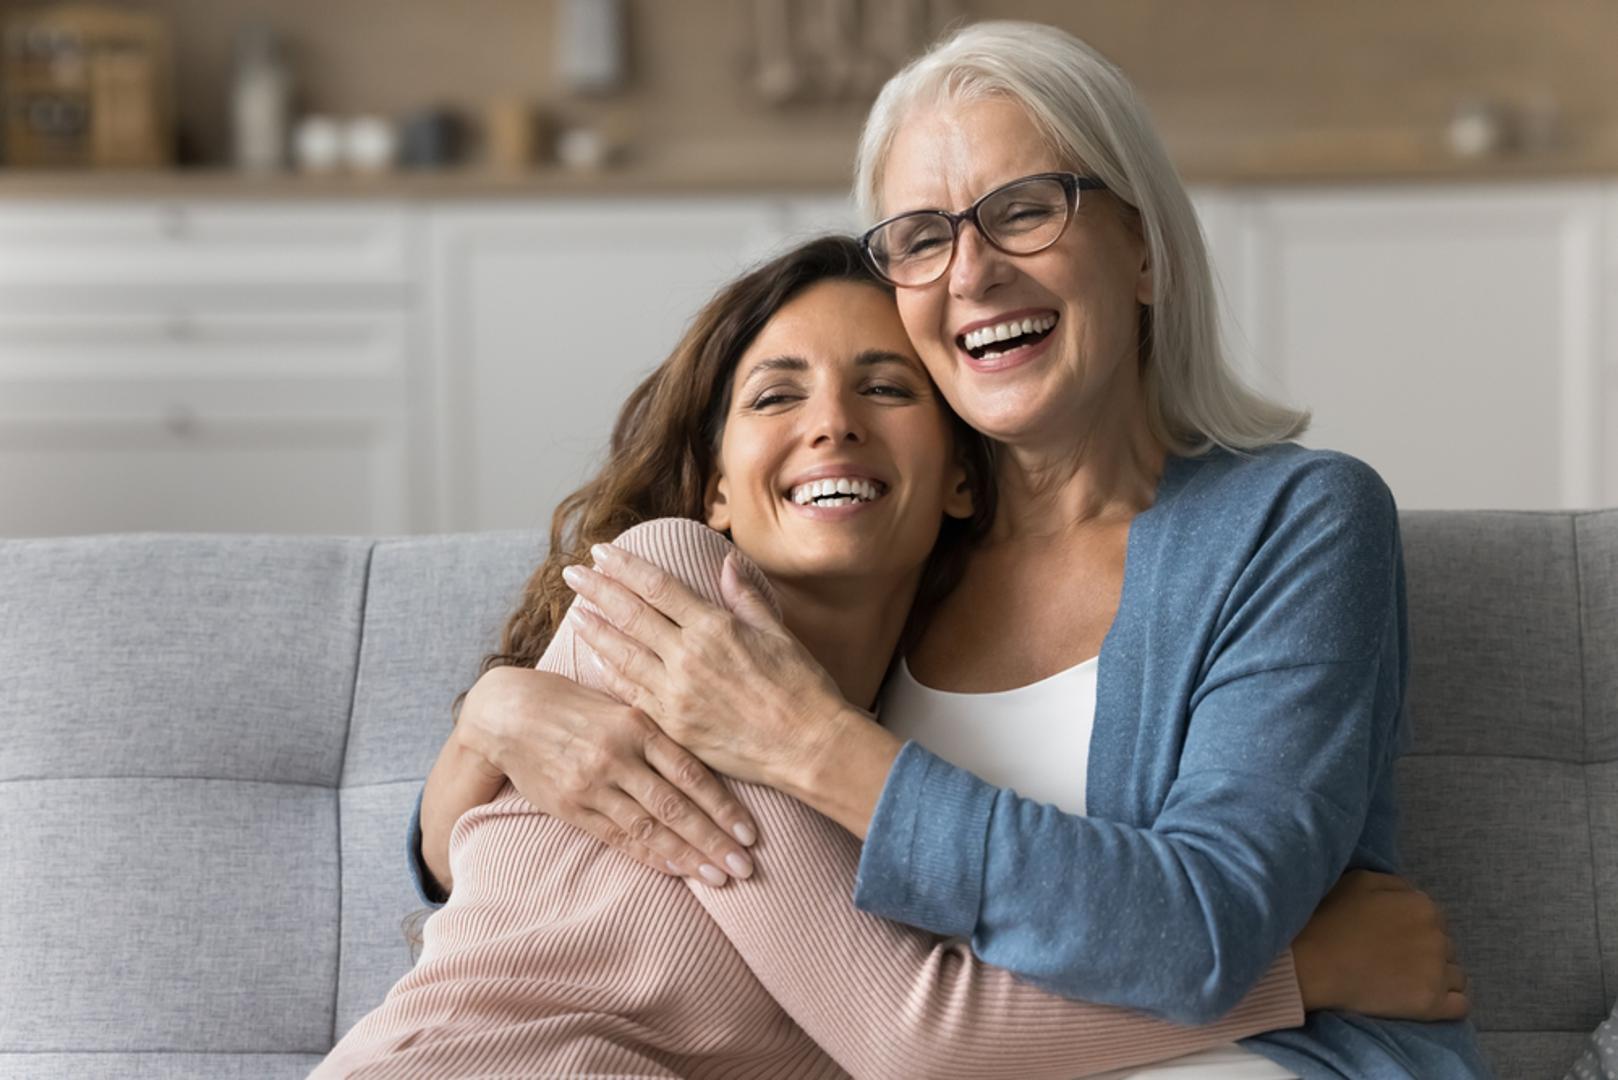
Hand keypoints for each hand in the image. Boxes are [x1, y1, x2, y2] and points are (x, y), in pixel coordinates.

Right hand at [458, 664, 759, 885]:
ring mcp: (593, 785)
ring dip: (688, 857)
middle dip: (714, 840)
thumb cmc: (575, 705)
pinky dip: (650, 856)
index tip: (751, 832)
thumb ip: (659, 732)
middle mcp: (617, 757)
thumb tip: (713, 751)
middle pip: (675, 806)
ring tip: (720, 877)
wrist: (508, 713)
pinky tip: (677, 871)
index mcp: (637, 725)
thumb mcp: (621, 704)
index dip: (723, 806)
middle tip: (746, 867)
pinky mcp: (571, 807)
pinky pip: (618, 837)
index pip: (690, 773)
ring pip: (649, 828)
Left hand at [562, 543, 853, 788]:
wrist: (810, 746)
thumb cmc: (802, 687)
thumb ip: (744, 598)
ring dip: (595, 630)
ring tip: (576, 611)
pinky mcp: (673, 726)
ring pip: (622, 654)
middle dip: (598, 589)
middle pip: (630, 614)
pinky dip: (609, 673)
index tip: (601, 552)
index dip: (625, 566)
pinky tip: (594, 658)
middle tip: (571, 572)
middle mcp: (688, 657)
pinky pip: (631, 694)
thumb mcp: (778, 633)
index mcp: (715, 627)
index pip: (657, 587)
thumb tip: (726, 565)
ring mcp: (676, 694)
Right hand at [1291, 869, 1468, 1020]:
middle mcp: (1437, 937)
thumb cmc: (1330, 919)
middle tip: (1395, 961)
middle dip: (1426, 953)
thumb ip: (1394, 884)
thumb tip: (1411, 894)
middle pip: (1446, 947)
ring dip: (1439, 977)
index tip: (1393, 940)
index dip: (1414, 930)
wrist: (1312, 963)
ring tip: (1408, 982)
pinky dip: (1449, 1003)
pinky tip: (1427, 999)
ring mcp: (1436, 972)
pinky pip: (1461, 1005)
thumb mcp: (1358, 881)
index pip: (1436, 920)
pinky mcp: (1431, 1003)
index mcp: (1422, 906)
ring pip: (1457, 975)